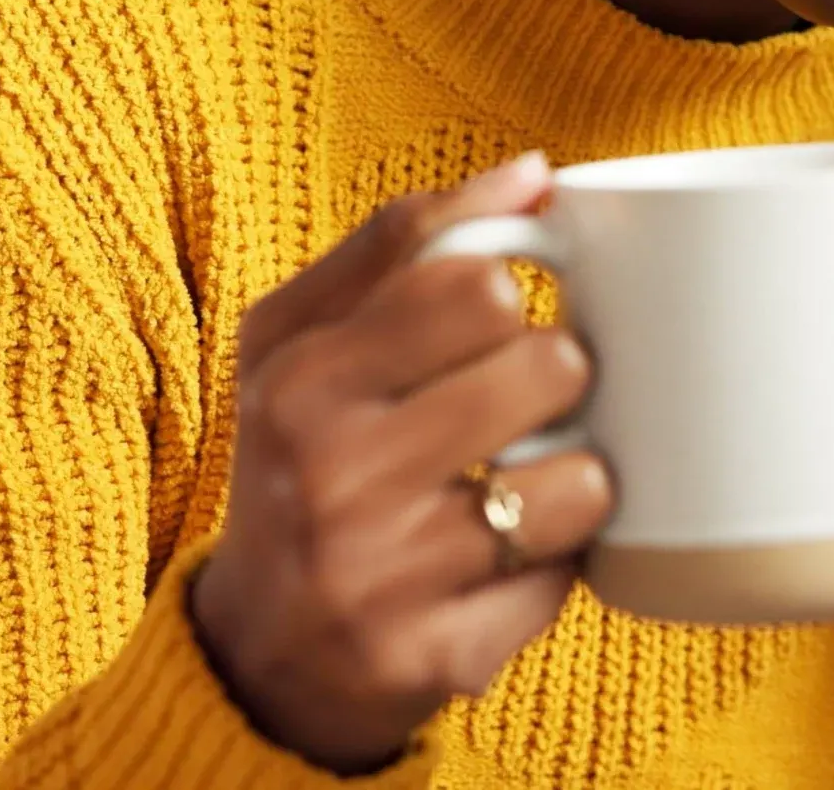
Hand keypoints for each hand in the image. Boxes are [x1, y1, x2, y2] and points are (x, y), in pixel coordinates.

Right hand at [189, 155, 613, 772]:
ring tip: (523, 483)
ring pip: (580, 480)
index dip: (508, 297)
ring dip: (574, 479)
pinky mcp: (439, 662)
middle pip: (549, 368)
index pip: (476, 287)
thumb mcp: (302, 338)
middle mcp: (334, 479)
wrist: (253, 656)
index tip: (489, 324)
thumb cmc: (296, 461)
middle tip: (519, 403)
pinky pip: (568, 582)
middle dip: (556, 378)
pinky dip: (553, 568)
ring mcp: (387, 579)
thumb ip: (405, 241)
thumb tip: (533, 171)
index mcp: (302, 382)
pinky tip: (501, 563)